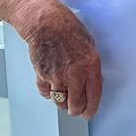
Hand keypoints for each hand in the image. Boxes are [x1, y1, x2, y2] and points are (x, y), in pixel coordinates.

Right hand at [24, 1, 103, 117]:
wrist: (46, 23)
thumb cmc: (68, 29)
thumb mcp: (90, 47)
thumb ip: (92, 67)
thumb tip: (93, 83)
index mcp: (90, 67)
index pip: (93, 98)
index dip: (91, 109)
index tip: (88, 113)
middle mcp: (74, 75)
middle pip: (75, 105)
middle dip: (76, 110)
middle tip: (76, 109)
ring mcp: (57, 76)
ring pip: (60, 102)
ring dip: (63, 103)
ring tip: (65, 99)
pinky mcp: (42, 75)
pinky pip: (46, 92)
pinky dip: (48, 93)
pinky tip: (52, 89)